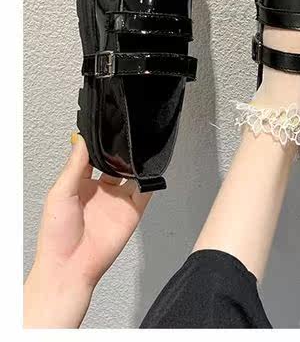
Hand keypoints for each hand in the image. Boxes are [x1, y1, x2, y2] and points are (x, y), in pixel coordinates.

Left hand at [24, 134, 151, 326]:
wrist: (70, 267)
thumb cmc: (56, 235)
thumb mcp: (60, 193)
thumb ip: (74, 165)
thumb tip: (80, 138)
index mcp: (80, 184)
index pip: (92, 156)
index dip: (99, 143)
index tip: (106, 125)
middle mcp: (100, 191)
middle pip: (115, 163)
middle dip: (120, 149)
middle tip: (126, 133)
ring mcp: (116, 201)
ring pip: (132, 174)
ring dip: (136, 162)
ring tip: (139, 147)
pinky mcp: (131, 213)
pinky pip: (145, 193)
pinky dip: (150, 181)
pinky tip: (150, 170)